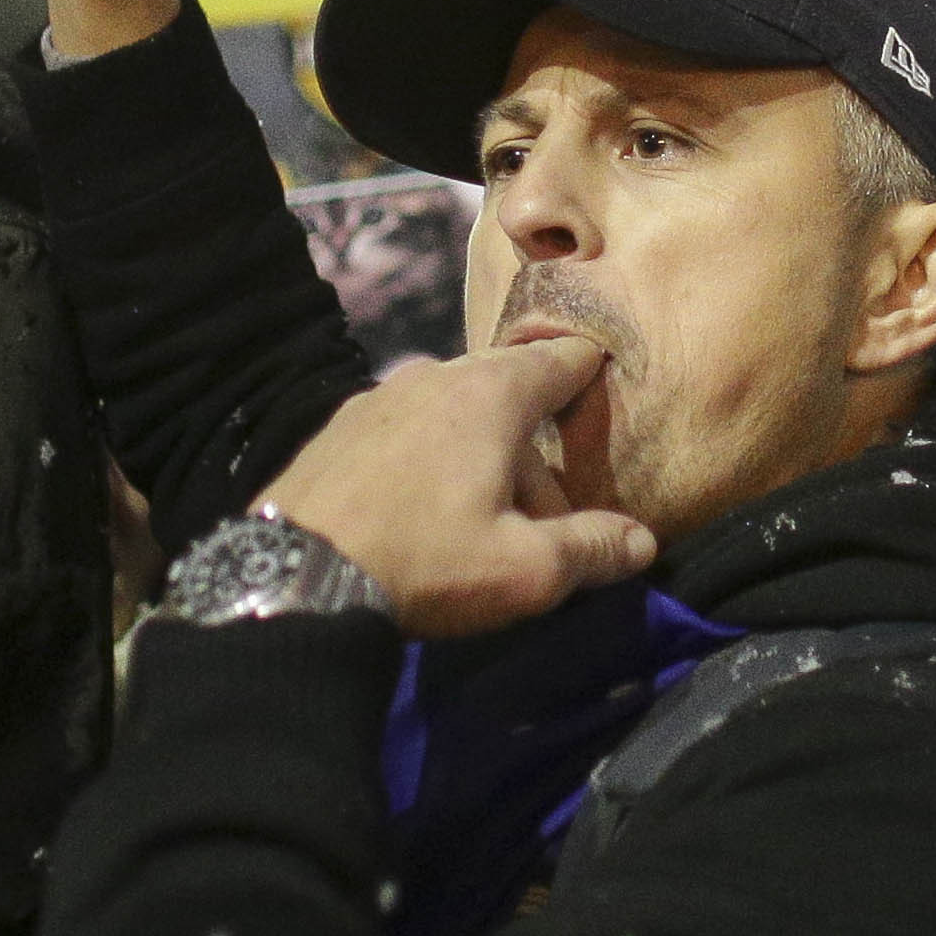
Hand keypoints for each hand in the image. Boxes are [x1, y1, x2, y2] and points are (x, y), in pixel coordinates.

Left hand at [255, 335, 653, 639]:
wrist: (292, 576)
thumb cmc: (423, 561)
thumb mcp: (523, 570)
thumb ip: (590, 549)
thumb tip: (642, 541)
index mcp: (489, 393)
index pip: (559, 359)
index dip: (587, 370)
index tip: (602, 378)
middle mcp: (434, 375)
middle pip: (506, 392)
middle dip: (531, 444)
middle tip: (539, 513)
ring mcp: (378, 396)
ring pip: (453, 412)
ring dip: (478, 454)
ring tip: (478, 521)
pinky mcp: (339, 427)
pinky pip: (407, 429)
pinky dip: (428, 457)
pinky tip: (420, 510)